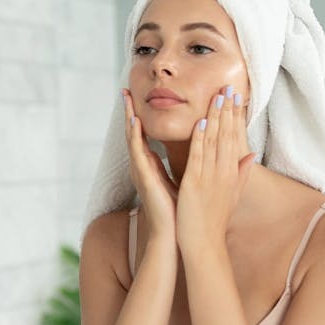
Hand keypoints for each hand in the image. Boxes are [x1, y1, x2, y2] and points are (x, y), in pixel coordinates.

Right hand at [122, 88, 177, 237]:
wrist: (175, 233)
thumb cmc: (180, 210)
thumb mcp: (185, 179)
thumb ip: (187, 163)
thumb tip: (199, 149)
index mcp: (151, 166)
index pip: (144, 136)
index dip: (141, 117)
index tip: (139, 99)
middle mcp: (143, 166)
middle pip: (134, 132)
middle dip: (129, 111)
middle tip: (125, 90)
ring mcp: (140, 170)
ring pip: (132, 137)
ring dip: (129, 116)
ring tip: (125, 98)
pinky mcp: (143, 176)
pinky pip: (137, 151)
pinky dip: (135, 135)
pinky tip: (134, 121)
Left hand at [175, 85, 256, 248]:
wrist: (204, 243)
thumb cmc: (215, 220)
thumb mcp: (232, 195)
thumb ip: (241, 173)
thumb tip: (251, 154)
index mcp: (231, 173)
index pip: (235, 138)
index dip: (235, 116)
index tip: (236, 97)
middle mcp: (224, 172)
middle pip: (227, 135)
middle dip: (228, 110)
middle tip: (228, 86)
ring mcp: (210, 178)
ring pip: (214, 142)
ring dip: (215, 118)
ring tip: (217, 96)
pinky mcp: (194, 184)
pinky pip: (198, 158)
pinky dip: (200, 140)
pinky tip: (201, 123)